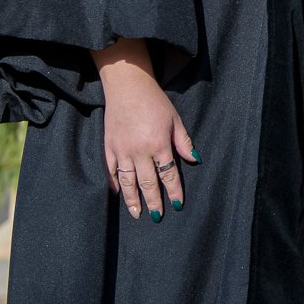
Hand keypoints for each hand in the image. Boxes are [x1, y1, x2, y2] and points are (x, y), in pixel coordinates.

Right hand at [93, 38, 195, 221]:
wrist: (127, 86)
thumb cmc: (154, 101)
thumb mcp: (175, 119)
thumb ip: (183, 142)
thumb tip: (194, 160)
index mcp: (159, 145)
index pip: (168, 175)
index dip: (173, 191)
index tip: (177, 205)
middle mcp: (139, 151)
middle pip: (147, 183)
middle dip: (154, 201)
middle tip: (158, 216)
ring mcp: (121, 151)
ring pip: (128, 182)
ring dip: (133, 199)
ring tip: (137, 214)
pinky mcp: (109, 147)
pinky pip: (111, 171)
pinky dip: (115, 184)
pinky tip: (119, 194)